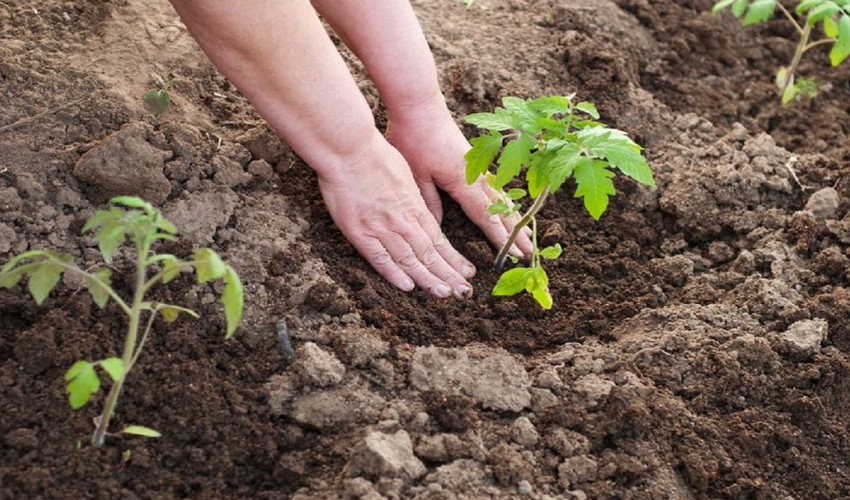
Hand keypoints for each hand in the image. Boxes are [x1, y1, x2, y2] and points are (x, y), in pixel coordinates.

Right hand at [317, 129, 474, 296]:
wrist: (349, 150)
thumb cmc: (375, 156)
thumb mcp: (405, 174)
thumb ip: (413, 197)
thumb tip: (420, 210)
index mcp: (414, 206)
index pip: (438, 239)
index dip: (454, 258)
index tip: (468, 272)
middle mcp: (402, 221)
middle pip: (429, 253)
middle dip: (449, 274)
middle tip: (464, 291)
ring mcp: (381, 228)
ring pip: (410, 260)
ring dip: (428, 279)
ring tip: (445, 293)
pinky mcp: (360, 232)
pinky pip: (380, 258)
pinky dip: (394, 274)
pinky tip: (409, 287)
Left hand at [386, 104, 533, 256]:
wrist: (419, 104)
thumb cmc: (414, 137)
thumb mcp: (416, 174)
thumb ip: (429, 202)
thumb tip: (438, 229)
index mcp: (462, 181)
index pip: (485, 215)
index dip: (498, 237)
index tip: (511, 254)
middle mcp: (476, 175)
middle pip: (501, 208)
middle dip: (515, 232)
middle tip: (529, 253)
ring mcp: (478, 166)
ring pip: (502, 197)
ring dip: (514, 217)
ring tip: (525, 235)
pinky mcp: (474, 159)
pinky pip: (496, 185)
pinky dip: (505, 201)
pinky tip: (508, 208)